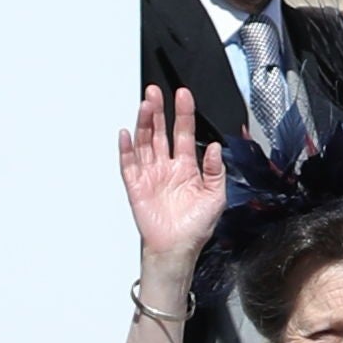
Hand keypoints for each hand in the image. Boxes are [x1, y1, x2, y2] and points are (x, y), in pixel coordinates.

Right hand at [121, 86, 224, 272]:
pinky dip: (126, 150)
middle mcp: (166, 168)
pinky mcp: (136, 188)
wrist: (177, 249)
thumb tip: (213, 147)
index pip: (183, 133)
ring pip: (144, 143)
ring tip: (145, 105)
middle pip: (160, 133)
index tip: (183, 95)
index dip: (183, 114)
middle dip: (158, 111)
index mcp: (186, 168)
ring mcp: (150, 176)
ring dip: (144, 123)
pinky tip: (126, 135)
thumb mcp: (216, 196)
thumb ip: (215, 170)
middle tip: (155, 92)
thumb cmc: (195, 227)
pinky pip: (128, 165)